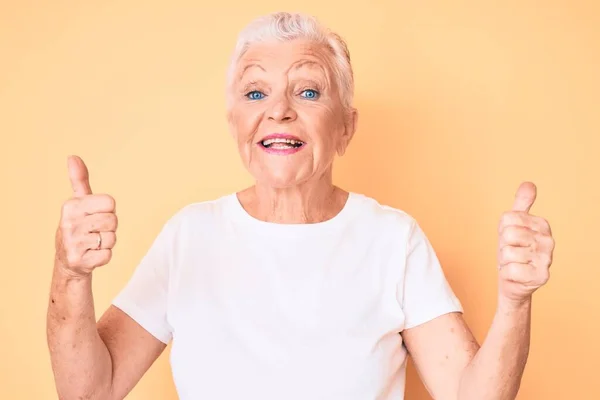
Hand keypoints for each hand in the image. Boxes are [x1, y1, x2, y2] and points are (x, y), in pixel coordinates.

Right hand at [55, 156, 117, 277]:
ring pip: (111, 238)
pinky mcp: (80, 261)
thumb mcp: (79, 202)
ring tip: (92, 243)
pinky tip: (91, 255)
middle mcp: (68, 223)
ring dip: (106, 242)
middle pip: (113, 221)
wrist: (68, 260)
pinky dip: (104, 256)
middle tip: (94, 231)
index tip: (95, 215)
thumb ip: (79, 180)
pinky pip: (108, 255)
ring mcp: (73, 243)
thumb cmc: (78, 226)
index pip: (110, 203)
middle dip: (109, 227)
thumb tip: (73, 156)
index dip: (108, 210)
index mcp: (71, 206)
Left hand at [497, 182, 554, 305]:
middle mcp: (548, 240)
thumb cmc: (512, 250)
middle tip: (511, 253)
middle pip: (508, 234)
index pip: (507, 219)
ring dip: (504, 261)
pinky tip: (516, 275)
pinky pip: (509, 270)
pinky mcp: (541, 276)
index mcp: (541, 224)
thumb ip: (521, 204)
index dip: (502, 231)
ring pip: (507, 253)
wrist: (514, 281)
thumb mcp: (513, 225)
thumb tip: (529, 183)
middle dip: (503, 246)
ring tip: (514, 264)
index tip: (510, 239)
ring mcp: (547, 259)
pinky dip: (506, 274)